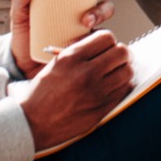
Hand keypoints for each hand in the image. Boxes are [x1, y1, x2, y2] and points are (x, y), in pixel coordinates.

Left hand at [7, 0, 116, 77]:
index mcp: (71, 1)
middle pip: (105, 8)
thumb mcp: (19, 15)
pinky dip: (90, 47)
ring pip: (104, 28)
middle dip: (103, 11)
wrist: (22, 63)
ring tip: (83, 34)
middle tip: (86, 19)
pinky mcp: (84, 50)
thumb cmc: (23, 34)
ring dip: (98, 31)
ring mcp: (85, 34)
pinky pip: (95, 48)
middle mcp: (82, 16)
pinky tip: (76, 48)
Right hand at [20, 29, 133, 151]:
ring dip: (123, 69)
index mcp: (71, 58)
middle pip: (122, 52)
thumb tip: (103, 44)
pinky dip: (121, 86)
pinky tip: (111, 86)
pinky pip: (124, 90)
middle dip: (120, 53)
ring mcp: (96, 93)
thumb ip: (79, 52)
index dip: (108, 40)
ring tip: (114, 73)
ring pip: (128, 71)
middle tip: (114, 58)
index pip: (107, 37)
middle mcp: (86, 73)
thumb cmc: (42, 92)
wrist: (32, 123)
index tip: (105, 46)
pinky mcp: (102, 108)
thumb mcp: (55, 64)